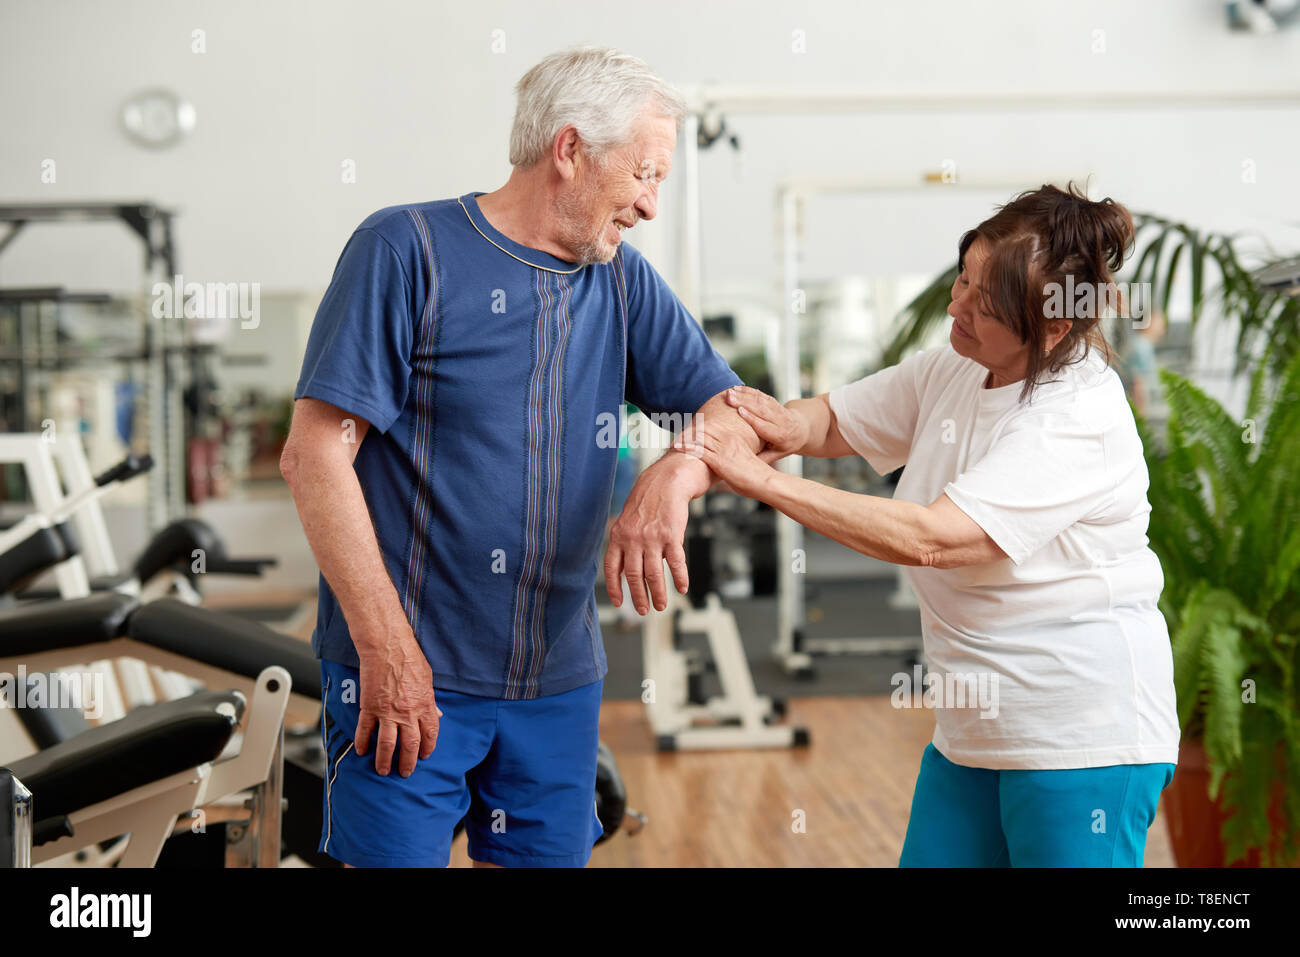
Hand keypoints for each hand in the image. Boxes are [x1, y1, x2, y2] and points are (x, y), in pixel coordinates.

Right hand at [354, 635, 441, 776]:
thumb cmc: (409, 658)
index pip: (429, 734)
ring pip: (387, 744)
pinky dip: (362, 742)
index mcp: (425, 705)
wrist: (387, 648)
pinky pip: (365, 730)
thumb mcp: (428, 679)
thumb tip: (438, 714)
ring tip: (383, 771)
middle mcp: (407, 713)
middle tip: (404, 773)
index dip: (427, 748)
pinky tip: (362, 751)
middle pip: (409, 745)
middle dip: (407, 762)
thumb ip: (431, 700)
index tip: (424, 756)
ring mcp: (387, 712)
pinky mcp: (369, 707)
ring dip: (384, 760)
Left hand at [604, 459, 695, 614]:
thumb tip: (623, 567)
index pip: (612, 568)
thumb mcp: (627, 518)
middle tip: (643, 610)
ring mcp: (652, 538)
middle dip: (638, 597)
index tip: (620, 602)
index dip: (615, 588)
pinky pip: (676, 563)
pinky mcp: (672, 536)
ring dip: (658, 593)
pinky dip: (680, 578)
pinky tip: (682, 588)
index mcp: (618, 535)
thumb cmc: (648, 500)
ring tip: (661, 605)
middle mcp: (633, 538)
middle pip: (634, 575)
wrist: (667, 480)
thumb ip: (624, 541)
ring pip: (654, 574)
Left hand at [679, 428, 777, 499]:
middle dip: (688, 431)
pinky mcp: (718, 460)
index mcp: (734, 438)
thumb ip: (732, 458)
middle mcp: (727, 439)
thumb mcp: (743, 461)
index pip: (712, 427)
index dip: (698, 427)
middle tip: (677, 434)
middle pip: (702, 429)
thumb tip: (724, 467)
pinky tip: (676, 446)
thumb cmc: (755, 476)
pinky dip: (685, 447)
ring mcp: (722, 449)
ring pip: (698, 437)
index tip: (689, 430)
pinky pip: (698, 450)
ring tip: (673, 441)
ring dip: (684, 438)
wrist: (764, 481)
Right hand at [723, 386, 808, 460]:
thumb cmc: (786, 445)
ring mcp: (778, 409)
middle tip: (729, 398)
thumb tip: (744, 464)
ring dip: (744, 395)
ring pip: (760, 400)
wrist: (802, 430)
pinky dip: (748, 391)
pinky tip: (736, 388)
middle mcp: (781, 420)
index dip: (753, 418)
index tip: (739, 411)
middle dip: (744, 402)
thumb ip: (763, 458)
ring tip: (729, 392)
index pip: (765, 426)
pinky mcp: (773, 402)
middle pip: (761, 410)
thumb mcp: (778, 455)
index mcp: (781, 436)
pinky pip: (761, 395)